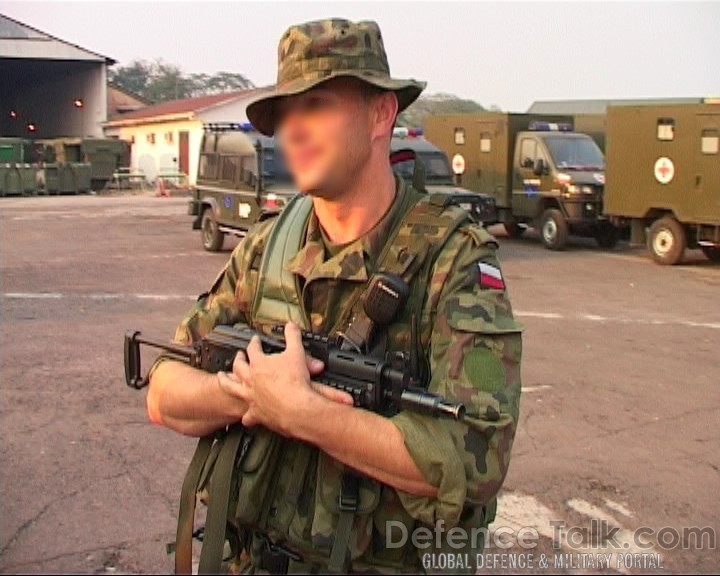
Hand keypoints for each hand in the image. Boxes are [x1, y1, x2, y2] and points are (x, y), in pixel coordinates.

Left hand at [216, 322, 352, 434]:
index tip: (255, 340)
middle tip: (238, 356)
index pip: (253, 349)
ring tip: (222, 378)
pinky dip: (246, 416)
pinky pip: (247, 416)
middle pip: (238, 367)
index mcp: (259, 364)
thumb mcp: (297, 352)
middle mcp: (250, 380)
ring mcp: (250, 396)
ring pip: (232, 388)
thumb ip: (293, 336)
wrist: (296, 407)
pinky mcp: (256, 413)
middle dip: (237, 360)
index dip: (254, 343)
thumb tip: (291, 325)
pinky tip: (245, 417)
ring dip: (226, 382)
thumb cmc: (295, 381)